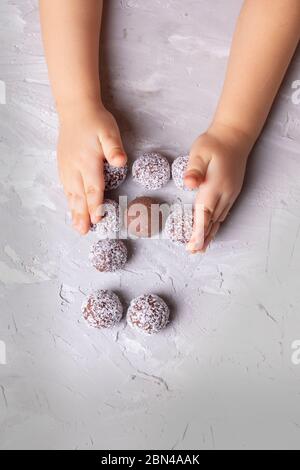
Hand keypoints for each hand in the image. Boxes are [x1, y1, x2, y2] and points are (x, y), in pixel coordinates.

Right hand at [57, 102, 126, 233]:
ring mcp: (67, 167)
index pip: (93, 188)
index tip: (98, 220)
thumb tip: (120, 162)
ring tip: (77, 227)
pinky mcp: (63, 165)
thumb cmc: (96, 121)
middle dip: (82, 215)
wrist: (75, 109)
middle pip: (79, 196)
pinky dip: (69, 200)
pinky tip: (71, 208)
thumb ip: (114, 148)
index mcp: (88, 161)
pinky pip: (66, 187)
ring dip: (74, 211)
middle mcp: (75, 168)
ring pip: (71, 194)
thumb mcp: (109, 131)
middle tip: (83, 232)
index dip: (95, 205)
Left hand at [184, 123, 252, 252]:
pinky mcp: (232, 191)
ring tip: (201, 247)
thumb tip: (189, 183)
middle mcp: (224, 194)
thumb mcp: (199, 152)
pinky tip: (213, 228)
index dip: (198, 232)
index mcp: (213, 187)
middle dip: (202, 238)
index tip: (192, 246)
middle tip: (193, 252)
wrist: (234, 137)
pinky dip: (217, 223)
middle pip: (212, 222)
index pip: (204, 215)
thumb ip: (194, 169)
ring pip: (219, 219)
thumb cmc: (213, 144)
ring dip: (210, 233)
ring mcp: (230, 194)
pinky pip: (224, 212)